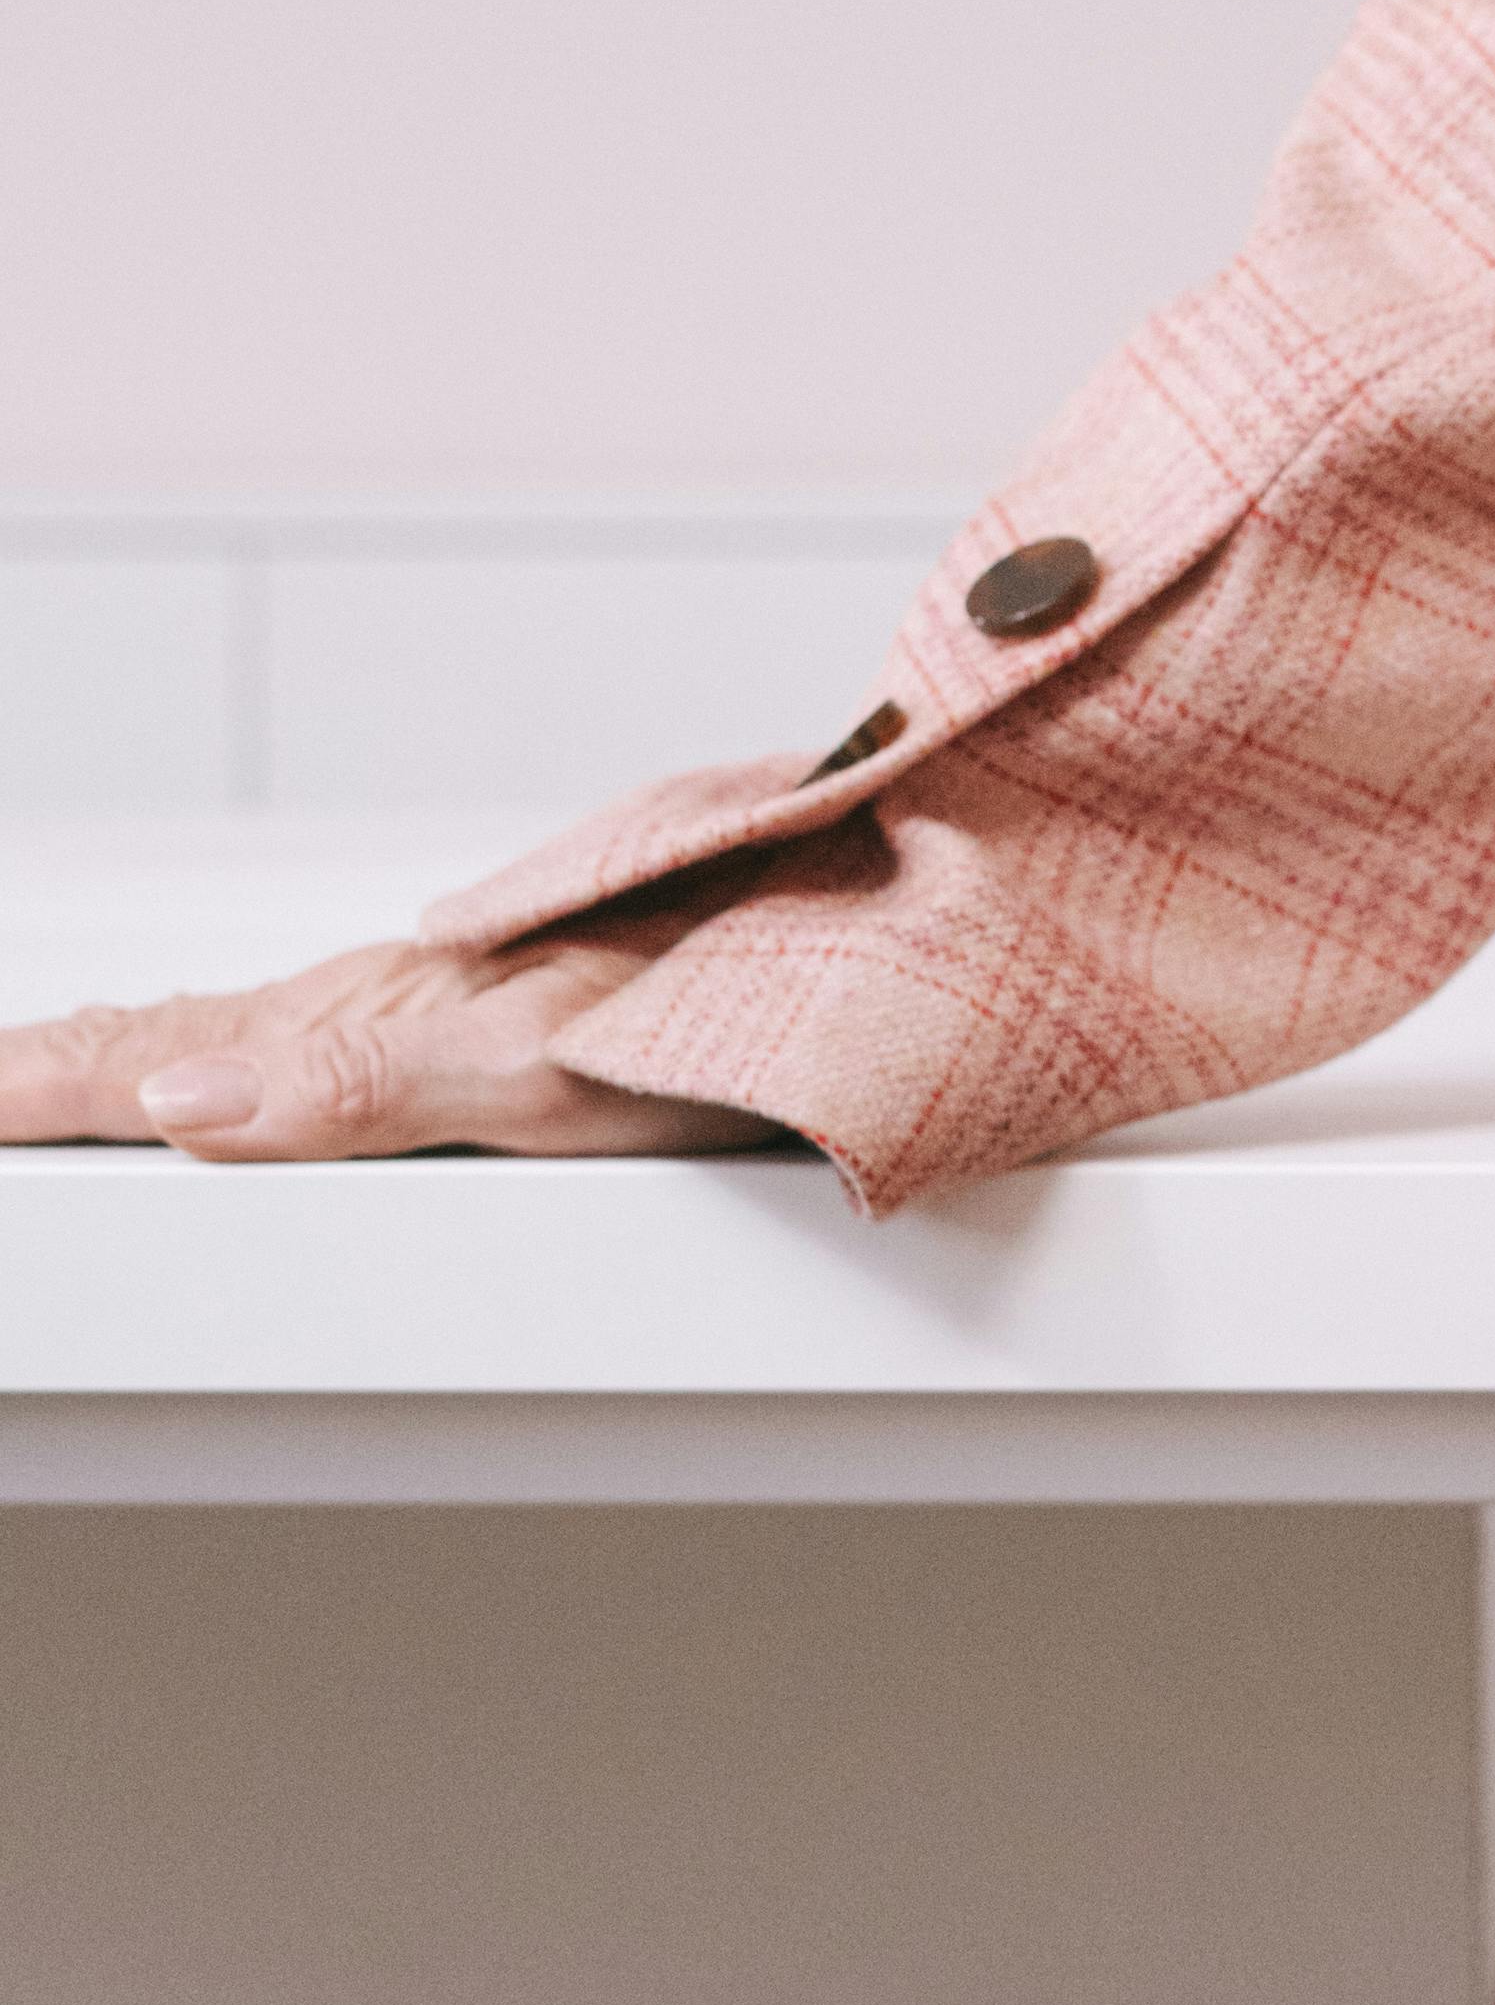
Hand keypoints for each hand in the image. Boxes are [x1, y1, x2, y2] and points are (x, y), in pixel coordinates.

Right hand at [0, 931, 781, 1163]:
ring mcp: (465, 990)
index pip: (171, 1060)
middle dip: (67, 1060)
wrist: (901, 907)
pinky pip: (350, 1022)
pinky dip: (262, 1039)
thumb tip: (189, 1097)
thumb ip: (368, 1084)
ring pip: (264, 1021)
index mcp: (389, 1017)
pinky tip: (266, 1054)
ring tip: (67, 1066)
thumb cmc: (754, 990)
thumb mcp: (547, 1066)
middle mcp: (413, 994)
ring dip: (149, 1046)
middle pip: (196, 1033)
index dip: (52, 1084)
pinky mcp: (530, 992)